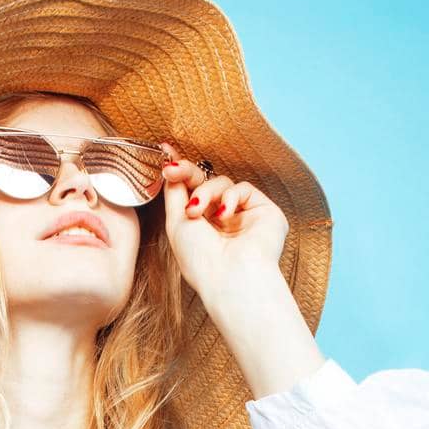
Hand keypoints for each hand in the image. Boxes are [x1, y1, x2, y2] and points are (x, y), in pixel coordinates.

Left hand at [159, 140, 289, 305]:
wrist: (230, 276)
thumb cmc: (199, 259)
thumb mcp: (177, 224)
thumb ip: (175, 194)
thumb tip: (170, 168)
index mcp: (199, 226)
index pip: (189, 192)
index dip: (179, 172)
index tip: (165, 153)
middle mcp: (220, 220)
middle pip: (204, 181)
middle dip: (187, 173)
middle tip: (173, 169)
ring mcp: (242, 215)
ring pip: (221, 182)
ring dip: (206, 192)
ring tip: (197, 211)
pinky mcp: (263, 210)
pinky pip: (243, 188)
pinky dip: (231, 197)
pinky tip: (225, 214)